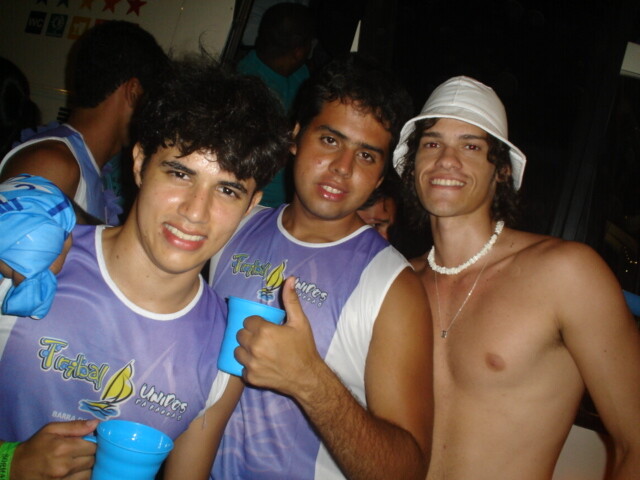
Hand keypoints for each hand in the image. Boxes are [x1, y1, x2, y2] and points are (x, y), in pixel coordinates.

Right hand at [11, 420, 97, 479]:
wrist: (17, 467)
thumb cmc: (36, 445)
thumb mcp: (51, 429)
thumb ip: (75, 426)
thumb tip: (96, 423)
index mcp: (63, 448)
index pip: (92, 446)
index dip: (93, 443)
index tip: (88, 442)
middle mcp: (64, 465)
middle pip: (92, 460)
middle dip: (90, 454)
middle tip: (83, 452)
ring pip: (89, 472)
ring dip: (87, 466)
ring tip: (79, 461)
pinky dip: (81, 475)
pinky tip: (76, 470)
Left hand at [236, 276, 322, 396]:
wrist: (307, 377)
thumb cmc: (304, 348)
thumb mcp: (300, 322)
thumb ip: (291, 300)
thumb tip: (290, 278)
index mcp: (265, 331)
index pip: (248, 321)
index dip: (257, 323)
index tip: (266, 328)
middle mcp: (255, 347)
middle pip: (240, 335)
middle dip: (250, 335)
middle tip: (263, 339)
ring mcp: (251, 364)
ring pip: (237, 351)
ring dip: (246, 350)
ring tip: (260, 351)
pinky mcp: (250, 377)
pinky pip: (241, 367)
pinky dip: (249, 365)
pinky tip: (261, 364)